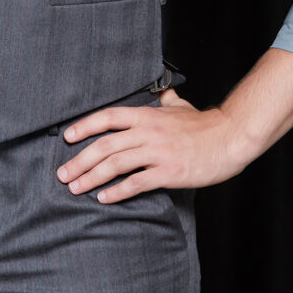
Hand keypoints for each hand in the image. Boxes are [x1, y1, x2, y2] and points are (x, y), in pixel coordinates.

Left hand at [56, 89, 250, 202]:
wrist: (229, 138)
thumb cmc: (205, 124)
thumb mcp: (180, 106)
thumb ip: (167, 101)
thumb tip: (163, 94)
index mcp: (146, 115)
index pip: (108, 117)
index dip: (85, 126)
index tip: (66, 137)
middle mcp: (147, 131)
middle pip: (105, 145)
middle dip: (80, 160)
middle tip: (63, 174)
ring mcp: (157, 152)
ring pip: (115, 164)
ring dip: (92, 177)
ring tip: (76, 188)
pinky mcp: (168, 172)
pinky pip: (136, 183)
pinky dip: (117, 191)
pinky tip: (104, 198)